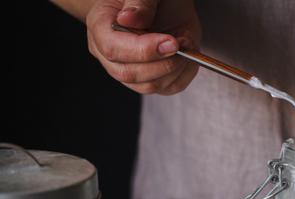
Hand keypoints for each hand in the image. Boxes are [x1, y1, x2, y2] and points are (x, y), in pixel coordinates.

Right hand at [86, 0, 200, 94]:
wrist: (163, 4)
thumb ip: (139, 2)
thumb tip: (128, 18)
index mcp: (101, 26)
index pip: (113, 48)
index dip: (143, 49)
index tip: (171, 41)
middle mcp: (109, 53)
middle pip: (129, 73)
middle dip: (162, 63)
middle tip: (182, 43)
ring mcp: (129, 69)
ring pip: (149, 85)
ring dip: (175, 68)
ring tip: (186, 43)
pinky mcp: (151, 79)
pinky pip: (168, 88)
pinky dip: (184, 74)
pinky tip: (188, 55)